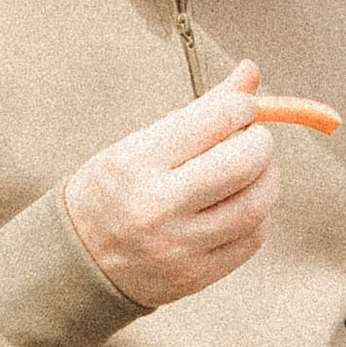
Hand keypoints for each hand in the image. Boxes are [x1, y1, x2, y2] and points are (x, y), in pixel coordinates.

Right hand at [63, 62, 278, 310]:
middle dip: (261, 143)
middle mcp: (157, 205)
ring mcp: (178, 246)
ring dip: (267, 179)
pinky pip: (251, 240)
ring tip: (254, 170)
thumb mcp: (140, 142)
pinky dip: (258, 215)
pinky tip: (242, 203)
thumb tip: (250, 71)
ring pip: (255, 205)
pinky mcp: (195, 275)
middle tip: (255, 139)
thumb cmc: (112, 190)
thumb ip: (201, 110)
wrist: (78, 261)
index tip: (244, 108)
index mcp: (136, 162)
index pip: (216, 120)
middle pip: (243, 163)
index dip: (243, 106)